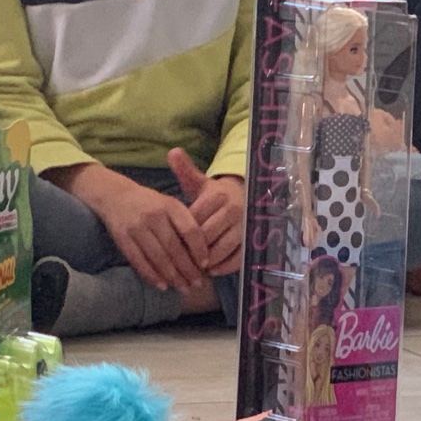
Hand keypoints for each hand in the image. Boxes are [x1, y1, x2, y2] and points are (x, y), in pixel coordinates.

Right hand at [81, 169, 210, 292]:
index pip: (190, 230)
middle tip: (197, 284)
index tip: (206, 265)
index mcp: (170, 205)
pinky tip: (162, 286)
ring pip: (158, 257)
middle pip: (174, 247)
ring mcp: (136, 227)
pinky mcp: (122, 237)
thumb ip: (184, 224)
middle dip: (188, 269)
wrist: (115, 195)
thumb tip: (202, 255)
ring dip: (172, 276)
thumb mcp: (169, 205)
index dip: (199, 250)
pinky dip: (151, 275)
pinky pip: (139, 260)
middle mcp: (153, 215)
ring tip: (183, 288)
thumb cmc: (150, 204)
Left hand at [168, 149, 244, 274]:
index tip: (170, 240)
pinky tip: (210, 270)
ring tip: (192, 267)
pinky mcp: (251, 242)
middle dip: (191, 249)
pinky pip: (237, 259)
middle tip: (178, 259)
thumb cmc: (213, 194)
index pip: (195, 218)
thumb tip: (172, 151)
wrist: (241, 198)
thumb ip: (185, 170)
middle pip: (207, 235)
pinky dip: (223, 267)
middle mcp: (234, 210)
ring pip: (222, 248)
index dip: (181, 231)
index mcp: (218, 195)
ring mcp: (244, 228)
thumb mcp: (199, 181)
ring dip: (206, 260)